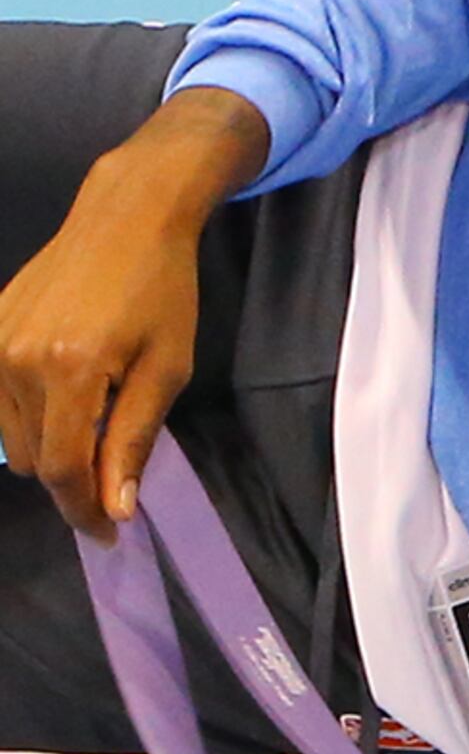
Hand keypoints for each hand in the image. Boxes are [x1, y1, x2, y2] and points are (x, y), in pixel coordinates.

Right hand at [0, 87, 268, 537]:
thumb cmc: (162, 293)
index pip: (64, 469)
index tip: (109, 534)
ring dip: (51, 447)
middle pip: (33, 461)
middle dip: (73, 479)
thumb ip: (133, 439)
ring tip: (97, 418)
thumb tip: (115, 506)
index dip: (84, 511)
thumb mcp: (167, 370)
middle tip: (115, 472)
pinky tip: (69, 394)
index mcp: (69, 371)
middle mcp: (15, 361)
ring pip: (11, 438)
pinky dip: (32, 416)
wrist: (124, 219)